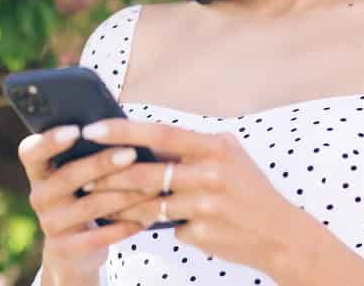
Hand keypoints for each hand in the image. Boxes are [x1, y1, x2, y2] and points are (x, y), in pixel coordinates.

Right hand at [17, 124, 162, 281]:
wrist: (72, 250)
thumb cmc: (83, 194)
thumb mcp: (78, 173)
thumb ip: (88, 150)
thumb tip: (121, 126)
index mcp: (39, 170)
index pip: (32, 151)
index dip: (51, 140)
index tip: (76, 130)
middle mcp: (39, 196)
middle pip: (68, 176)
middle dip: (101, 163)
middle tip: (130, 153)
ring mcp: (50, 224)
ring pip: (90, 206)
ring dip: (124, 195)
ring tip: (151, 185)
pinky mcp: (65, 249)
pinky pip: (99, 237)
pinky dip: (125, 226)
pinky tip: (148, 216)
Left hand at [79, 117, 299, 275]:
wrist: (281, 234)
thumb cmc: (247, 189)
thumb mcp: (227, 157)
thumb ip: (189, 149)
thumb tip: (141, 140)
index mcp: (216, 146)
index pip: (161, 133)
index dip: (123, 131)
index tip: (92, 129)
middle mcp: (212, 173)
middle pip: (147, 172)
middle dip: (110, 176)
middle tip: (83, 177)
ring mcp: (207, 205)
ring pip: (148, 204)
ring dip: (120, 205)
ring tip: (99, 203)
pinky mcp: (203, 232)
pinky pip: (166, 227)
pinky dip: (152, 225)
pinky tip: (138, 225)